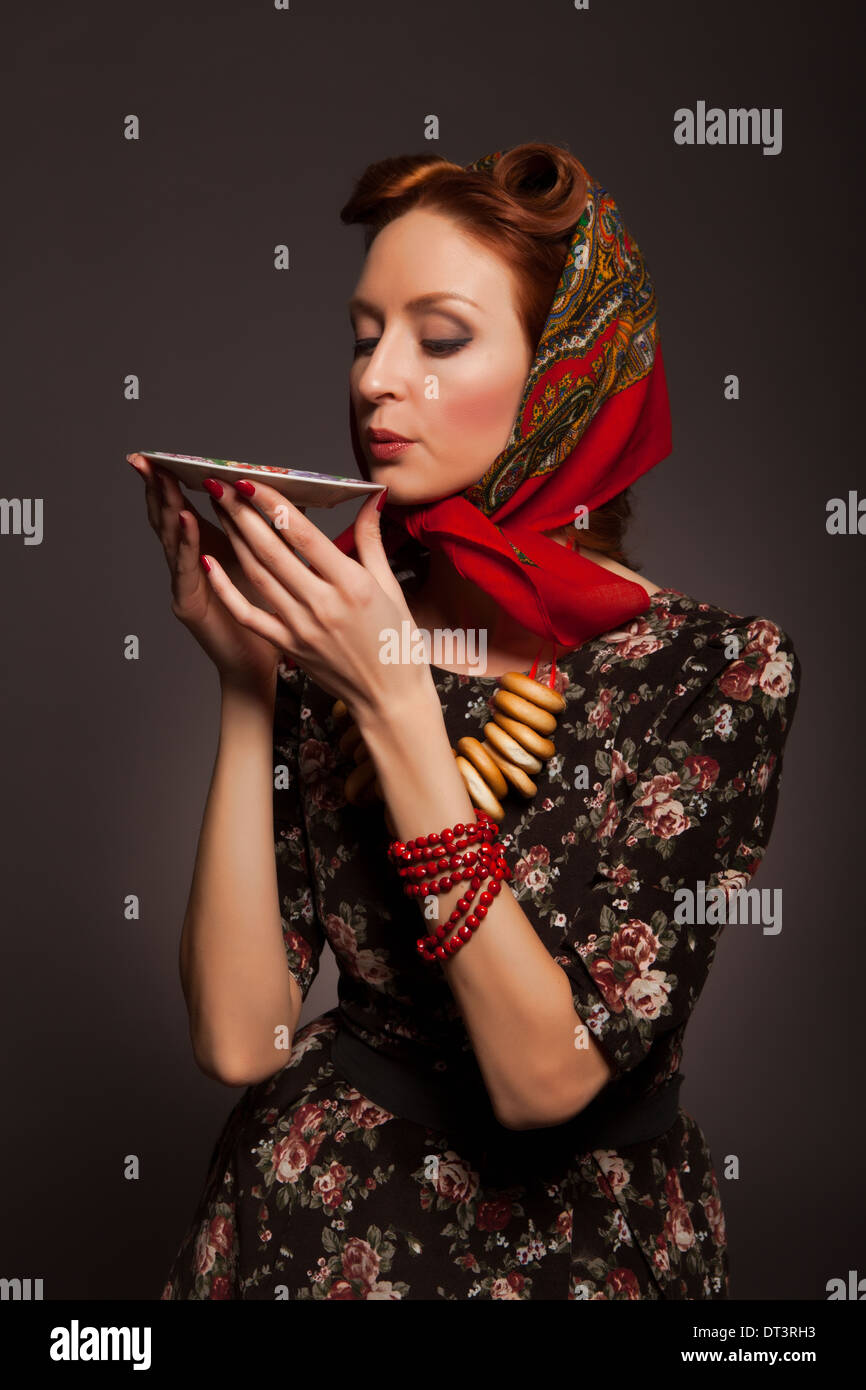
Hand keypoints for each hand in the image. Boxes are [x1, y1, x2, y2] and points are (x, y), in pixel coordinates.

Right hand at [127, 453, 291, 692]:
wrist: (256, 664)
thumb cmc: (264, 615)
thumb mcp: (270, 564)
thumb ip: (276, 529)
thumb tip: (292, 493)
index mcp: (205, 549)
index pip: (184, 506)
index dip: (173, 481)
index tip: (165, 454)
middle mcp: (188, 563)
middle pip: (167, 518)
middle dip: (157, 487)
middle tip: (148, 459)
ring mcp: (184, 583)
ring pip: (171, 540)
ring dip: (167, 508)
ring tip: (163, 480)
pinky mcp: (188, 604)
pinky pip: (185, 570)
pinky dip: (185, 544)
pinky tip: (186, 521)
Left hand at [196, 476, 431, 720]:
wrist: (390, 697)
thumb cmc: (396, 641)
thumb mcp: (391, 586)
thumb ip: (371, 540)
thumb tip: (372, 497)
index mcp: (352, 585)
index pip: (303, 535)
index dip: (272, 505)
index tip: (250, 480)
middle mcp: (323, 604)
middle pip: (271, 550)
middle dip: (241, 513)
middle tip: (218, 484)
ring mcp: (301, 628)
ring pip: (256, 575)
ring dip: (233, 539)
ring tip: (216, 509)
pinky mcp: (288, 646)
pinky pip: (249, 614)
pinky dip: (225, 589)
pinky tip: (209, 564)